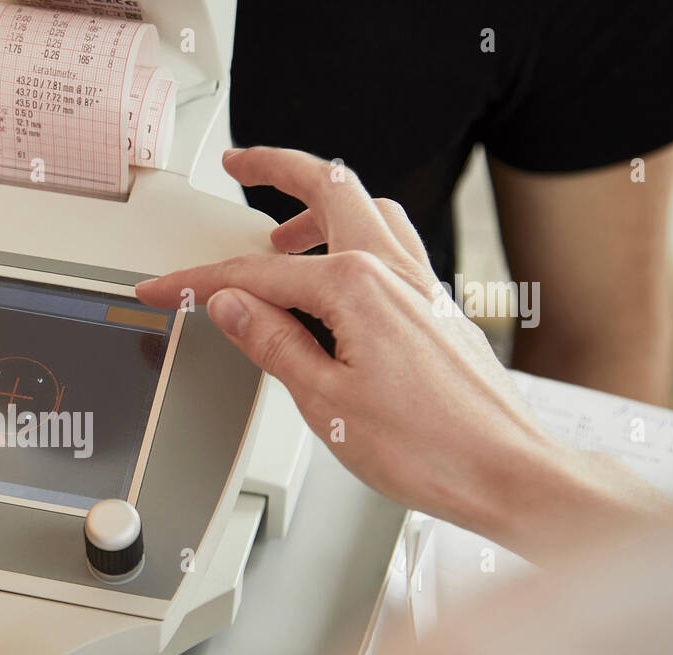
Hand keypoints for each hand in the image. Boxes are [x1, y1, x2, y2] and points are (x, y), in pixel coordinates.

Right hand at [136, 147, 670, 561]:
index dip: (199, 280)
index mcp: (356, 287)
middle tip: (240, 164)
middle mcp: (394, 270)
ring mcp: (422, 283)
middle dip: (277, 168)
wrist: (507, 472)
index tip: (166, 289)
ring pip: (368, 208)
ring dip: (320, 203)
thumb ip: (272, 343)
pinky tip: (339, 271)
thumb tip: (231, 305)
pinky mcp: (437, 305)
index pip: (254, 273)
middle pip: (328, 188)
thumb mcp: (324, 401)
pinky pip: (391, 243)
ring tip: (281, 226)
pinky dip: (353, 236)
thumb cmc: (429, 447)